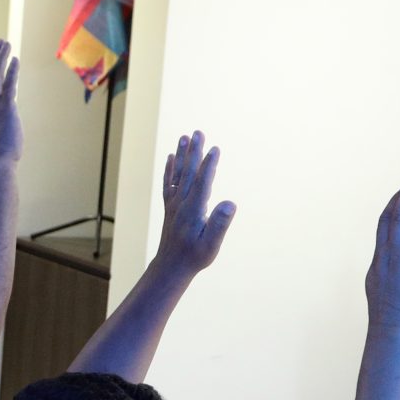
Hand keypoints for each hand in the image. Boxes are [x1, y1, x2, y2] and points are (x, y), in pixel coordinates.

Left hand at [156, 132, 235, 274]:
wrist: (171, 267)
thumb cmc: (195, 257)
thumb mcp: (212, 244)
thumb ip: (220, 223)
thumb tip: (230, 203)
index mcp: (192, 210)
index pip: (202, 182)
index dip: (209, 165)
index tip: (215, 148)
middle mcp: (181, 203)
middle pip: (188, 172)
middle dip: (194, 152)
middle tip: (198, 132)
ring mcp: (174, 204)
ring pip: (178, 174)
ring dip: (182, 155)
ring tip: (185, 137)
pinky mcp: (171, 207)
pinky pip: (169, 183)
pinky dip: (170, 169)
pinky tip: (171, 157)